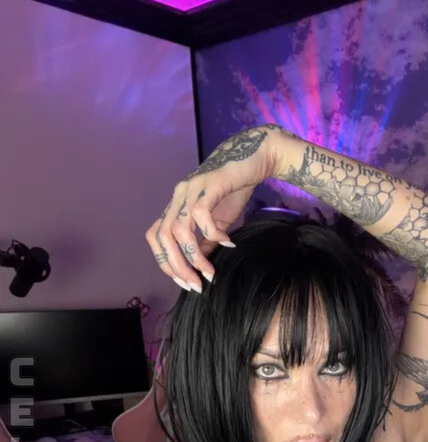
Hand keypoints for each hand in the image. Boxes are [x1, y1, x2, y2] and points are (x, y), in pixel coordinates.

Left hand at [145, 124, 290, 292]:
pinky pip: (200, 214)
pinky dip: (212, 233)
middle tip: (195, 285)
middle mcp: (179, 196)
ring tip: (210, 272)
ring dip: (193, 256)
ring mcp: (192, 188)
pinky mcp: (209, 183)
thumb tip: (200, 263)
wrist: (256, 157)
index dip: (165, 262)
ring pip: (178, 229)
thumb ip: (207, 241)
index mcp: (177, 205)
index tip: (185, 282)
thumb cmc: (237, 187)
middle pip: (162, 236)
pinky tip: (228, 242)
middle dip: (176, 266)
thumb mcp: (220, 220)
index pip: (157, 236)